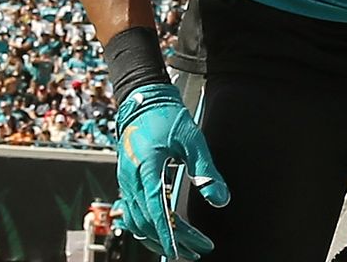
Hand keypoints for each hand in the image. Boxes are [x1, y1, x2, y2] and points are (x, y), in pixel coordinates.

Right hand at [115, 82, 229, 259]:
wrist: (144, 101)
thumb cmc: (168, 118)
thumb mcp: (193, 141)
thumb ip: (206, 172)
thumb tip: (221, 200)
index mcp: (146, 168)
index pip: (157, 210)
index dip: (170, 234)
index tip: (183, 249)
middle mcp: (130, 180)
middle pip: (148, 221)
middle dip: (173, 240)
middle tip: (198, 250)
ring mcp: (125, 183)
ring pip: (136, 222)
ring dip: (158, 238)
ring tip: (183, 248)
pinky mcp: (127, 183)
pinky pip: (132, 213)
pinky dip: (146, 228)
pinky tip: (162, 234)